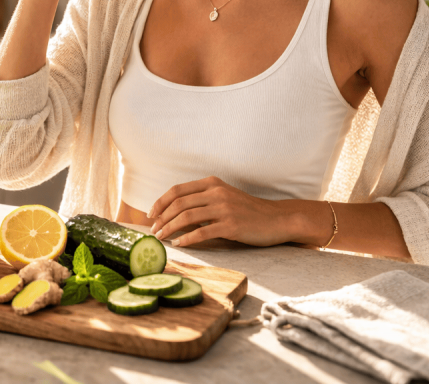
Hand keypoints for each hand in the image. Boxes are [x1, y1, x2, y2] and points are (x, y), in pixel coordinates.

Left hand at [147, 176, 296, 247]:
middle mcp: (216, 192)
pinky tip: (179, 245)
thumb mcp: (224, 197)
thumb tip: (175, 213)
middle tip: (153, 231)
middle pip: (179, 203)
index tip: (151, 214)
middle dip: (162, 218)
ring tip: (162, 238)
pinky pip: (202, 232)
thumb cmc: (248, 211)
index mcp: (212, 183)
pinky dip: (187, 239)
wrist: (277, 219)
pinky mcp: (231, 225)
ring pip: (187, 217)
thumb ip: (203, 199)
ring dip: (170, 228)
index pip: (177, 190)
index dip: (160, 202)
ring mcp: (224, 208)